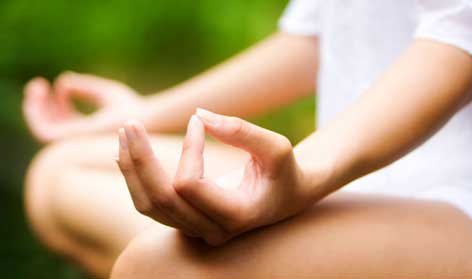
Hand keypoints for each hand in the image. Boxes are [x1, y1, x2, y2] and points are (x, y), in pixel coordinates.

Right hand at [23, 72, 143, 142]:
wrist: (141, 119)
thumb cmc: (131, 108)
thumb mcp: (104, 93)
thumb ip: (85, 88)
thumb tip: (63, 83)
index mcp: (88, 131)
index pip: (63, 121)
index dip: (52, 104)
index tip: (48, 85)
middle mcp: (79, 140)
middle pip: (50, 125)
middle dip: (38, 106)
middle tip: (38, 84)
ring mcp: (74, 143)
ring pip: (41, 129)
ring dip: (33, 108)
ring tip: (37, 86)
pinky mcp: (70, 140)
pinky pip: (42, 129)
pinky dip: (36, 112)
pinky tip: (40, 92)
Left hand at [117, 109, 309, 244]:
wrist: (287, 197)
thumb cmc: (285, 171)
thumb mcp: (276, 147)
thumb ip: (241, 131)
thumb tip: (199, 114)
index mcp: (236, 216)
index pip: (189, 185)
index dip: (188, 148)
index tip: (197, 121)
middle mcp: (211, 231)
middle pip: (159, 200)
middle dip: (140, 159)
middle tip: (130, 124)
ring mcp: (196, 231)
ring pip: (148, 205)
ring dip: (131, 169)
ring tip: (124, 134)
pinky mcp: (185, 222)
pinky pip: (151, 204)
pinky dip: (136, 178)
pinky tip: (128, 153)